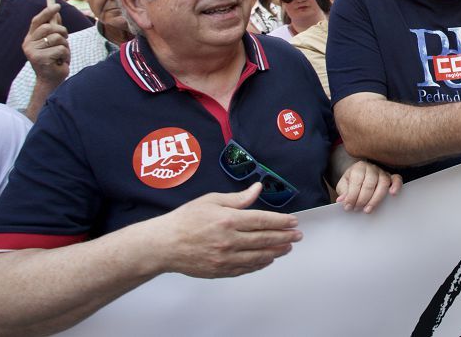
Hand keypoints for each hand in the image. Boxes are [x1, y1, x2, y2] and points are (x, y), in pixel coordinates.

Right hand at [22, 5, 69, 85]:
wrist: (50, 80)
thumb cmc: (54, 60)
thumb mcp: (54, 43)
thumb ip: (54, 29)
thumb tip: (56, 13)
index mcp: (30, 38)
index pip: (37, 21)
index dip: (47, 12)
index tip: (57, 5)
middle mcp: (28, 44)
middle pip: (49, 27)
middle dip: (62, 31)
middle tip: (66, 38)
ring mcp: (33, 51)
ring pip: (57, 38)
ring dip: (65, 46)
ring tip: (61, 54)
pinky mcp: (40, 59)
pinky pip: (60, 49)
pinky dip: (66, 55)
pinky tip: (61, 61)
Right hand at [149, 183, 301, 278]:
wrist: (164, 245)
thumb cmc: (185, 220)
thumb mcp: (211, 200)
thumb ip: (238, 198)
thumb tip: (257, 189)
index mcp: (228, 220)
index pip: (263, 220)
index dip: (281, 222)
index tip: (293, 222)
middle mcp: (229, 240)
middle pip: (265, 239)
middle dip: (284, 237)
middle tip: (297, 236)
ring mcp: (225, 258)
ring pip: (258, 256)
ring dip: (276, 252)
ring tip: (287, 248)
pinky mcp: (220, 270)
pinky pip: (246, 268)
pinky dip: (259, 264)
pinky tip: (267, 260)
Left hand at [335, 161, 401, 212]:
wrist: (360, 176)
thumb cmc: (352, 182)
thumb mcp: (344, 185)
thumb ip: (343, 192)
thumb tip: (342, 200)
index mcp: (358, 168)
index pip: (356, 182)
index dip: (352, 196)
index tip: (348, 207)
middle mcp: (372, 168)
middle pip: (369, 184)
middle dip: (362, 199)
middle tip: (357, 209)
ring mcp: (382, 172)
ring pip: (383, 183)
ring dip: (376, 199)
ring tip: (368, 209)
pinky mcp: (391, 177)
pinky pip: (397, 179)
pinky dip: (396, 186)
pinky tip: (392, 194)